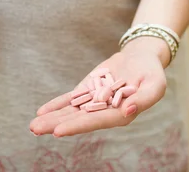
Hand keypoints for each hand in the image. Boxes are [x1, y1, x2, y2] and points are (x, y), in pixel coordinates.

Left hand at [30, 37, 167, 136]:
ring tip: (33, 126)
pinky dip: (56, 105)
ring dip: (52, 118)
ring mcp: (94, 102)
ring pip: (71, 111)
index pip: (96, 121)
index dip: (77, 126)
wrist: (141, 57)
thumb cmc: (152, 73)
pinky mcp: (88, 91)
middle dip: (57, 124)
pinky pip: (70, 99)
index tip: (59, 131)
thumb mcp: (155, 84)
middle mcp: (104, 112)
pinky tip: (42, 112)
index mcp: (121, 115)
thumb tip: (128, 110)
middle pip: (78, 119)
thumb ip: (144, 99)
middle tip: (36, 129)